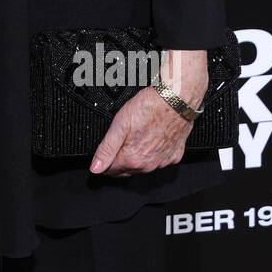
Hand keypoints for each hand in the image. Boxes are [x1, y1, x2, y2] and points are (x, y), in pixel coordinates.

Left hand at [90, 50, 207, 176]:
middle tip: (116, 146)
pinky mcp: (174, 155)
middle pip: (126, 170)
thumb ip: (106, 148)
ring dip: (134, 159)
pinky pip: (159, 160)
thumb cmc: (149, 108)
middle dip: (117, 163)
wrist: (176, 100)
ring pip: (142, 167)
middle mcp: (148, 165)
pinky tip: (150, 142)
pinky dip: (152, 154)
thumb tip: (95, 168)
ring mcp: (163, 161)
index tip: (101, 156)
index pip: (111, 170)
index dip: (103, 163)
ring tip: (132, 141)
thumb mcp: (119, 125)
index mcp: (132, 159)